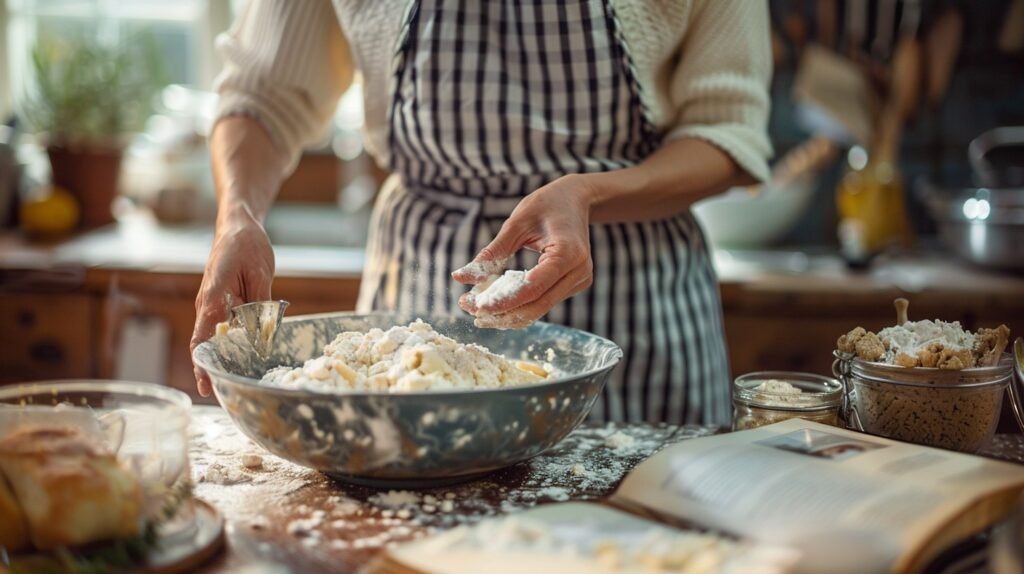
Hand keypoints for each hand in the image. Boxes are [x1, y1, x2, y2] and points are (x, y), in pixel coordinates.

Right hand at [190, 210, 274, 395]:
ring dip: (225, 359)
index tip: (205, 383)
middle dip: (211, 369)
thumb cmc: (246, 245)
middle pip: (206, 343)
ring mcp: (215, 306)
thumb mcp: (259, 272)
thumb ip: (261, 302)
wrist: (239, 227)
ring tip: (236, 384)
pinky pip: (229, 328)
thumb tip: (265, 331)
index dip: (203, 362)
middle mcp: (209, 304)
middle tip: (222, 395)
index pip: (204, 335)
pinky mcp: (225, 304)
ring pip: (218, 338)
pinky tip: (249, 359)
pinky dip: (236, 344)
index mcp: (214, 296)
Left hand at [452, 175, 593, 328]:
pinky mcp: (572, 286)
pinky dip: (519, 305)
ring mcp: (578, 282)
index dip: (503, 301)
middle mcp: (578, 273)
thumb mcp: (517, 223)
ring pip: (539, 309)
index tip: (476, 306)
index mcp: (568, 253)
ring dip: (508, 314)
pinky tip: (496, 302)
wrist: (575, 200)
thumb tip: (461, 277)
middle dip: (502, 313)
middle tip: (470, 309)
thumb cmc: (547, 204)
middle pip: (536, 306)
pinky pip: (542, 301)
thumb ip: (492, 252)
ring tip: (476, 309)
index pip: (532, 288)